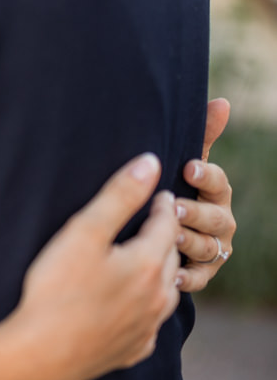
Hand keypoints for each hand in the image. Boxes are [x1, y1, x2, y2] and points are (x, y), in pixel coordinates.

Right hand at [5, 154, 181, 379]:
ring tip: (148, 261)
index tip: (159, 193)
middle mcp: (156, 297)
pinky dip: (147, 308)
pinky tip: (134, 308)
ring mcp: (146, 327)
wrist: (43, 354)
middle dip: (164, 237)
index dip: (162, 205)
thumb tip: (150, 163)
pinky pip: (150, 324)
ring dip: (161, 273)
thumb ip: (118, 196)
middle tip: (154, 221)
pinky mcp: (131, 349)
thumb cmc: (58, 290)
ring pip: (166, 293)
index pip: (165, 225)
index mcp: (147, 264)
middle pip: (169, 258)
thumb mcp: (84, 232)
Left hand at [176, 98, 235, 291]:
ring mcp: (214, 248)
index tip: (188, 167)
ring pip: (207, 247)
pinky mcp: (203, 273)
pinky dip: (187, 277)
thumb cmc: (175, 187)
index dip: (206, 175)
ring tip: (170, 239)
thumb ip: (202, 135)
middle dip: (196, 212)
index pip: (219, 182)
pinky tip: (173, 275)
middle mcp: (221, 221)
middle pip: (216, 218)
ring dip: (189, 242)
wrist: (158, 229)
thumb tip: (221, 101)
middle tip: (175, 207)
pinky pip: (199, 278)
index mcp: (216, 192)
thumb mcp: (185, 162)